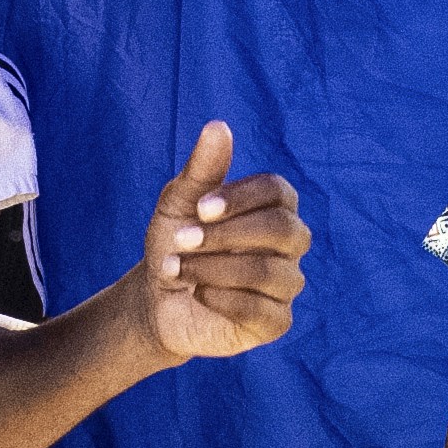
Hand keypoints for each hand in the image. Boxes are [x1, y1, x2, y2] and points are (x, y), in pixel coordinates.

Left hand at [127, 120, 309, 363]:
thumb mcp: (179, 203)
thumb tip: (218, 126)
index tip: (200, 208)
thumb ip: (202, 169)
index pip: (278, 191)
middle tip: (182, 239)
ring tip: (174, 268)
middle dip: (226, 235)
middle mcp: (290, 243)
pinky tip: (197, 294)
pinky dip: (221, 300)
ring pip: (267, 273)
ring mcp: (286, 283)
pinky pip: (262, 311)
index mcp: (274, 207)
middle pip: (283, 229)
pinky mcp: (276, 322)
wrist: (157, 299)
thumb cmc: (176, 242)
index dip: (241, 197)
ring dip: (212, 268)